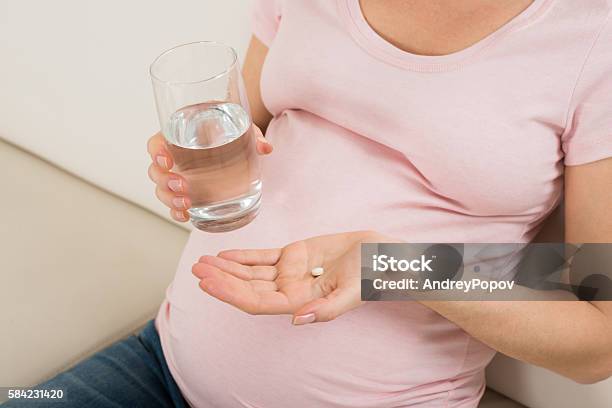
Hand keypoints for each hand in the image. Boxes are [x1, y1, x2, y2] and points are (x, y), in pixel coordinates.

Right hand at [146, 125, 272, 221]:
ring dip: (169, 199)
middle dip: (165, 181)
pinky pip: (173, 204)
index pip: (156, 144)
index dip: (156, 152)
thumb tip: (265, 148)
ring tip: (186, 204)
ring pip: (162, 189)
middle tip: (182, 186)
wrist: (234, 139)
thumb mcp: (241, 127)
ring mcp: (178, 176)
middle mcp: (174, 157)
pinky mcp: (186, 191)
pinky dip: (176, 211)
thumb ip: (252, 135)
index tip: (166, 161)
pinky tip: (185, 215)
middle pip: (156, 171)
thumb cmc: (229, 129)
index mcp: (179, 136)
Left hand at [192, 231, 394, 324]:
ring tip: (203, 263)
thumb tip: (299, 321)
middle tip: (196, 271)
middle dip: (221, 280)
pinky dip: (244, 256)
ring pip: (251, 272)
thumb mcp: (354, 293)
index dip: (230, 293)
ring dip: (227, 268)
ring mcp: (290, 272)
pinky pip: (263, 258)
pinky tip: (225, 256)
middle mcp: (290, 290)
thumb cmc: (370, 276)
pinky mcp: (295, 255)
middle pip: (248, 287)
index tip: (208, 284)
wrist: (380, 255)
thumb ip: (327, 309)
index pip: (257, 301)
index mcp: (300, 302)